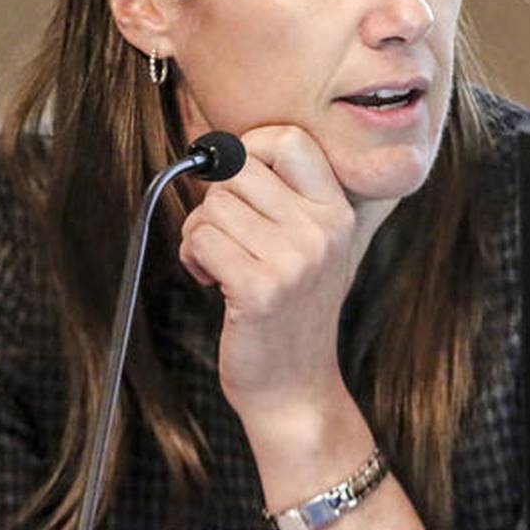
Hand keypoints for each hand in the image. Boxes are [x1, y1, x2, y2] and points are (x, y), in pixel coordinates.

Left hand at [177, 125, 361, 428]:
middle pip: (238, 168)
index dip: (249, 147)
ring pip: (212, 206)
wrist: (295, 389)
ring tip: (220, 265)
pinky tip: (213, 281)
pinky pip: (201, 240)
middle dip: (215, 198)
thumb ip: (282, 196)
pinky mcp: (259, 289)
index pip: (289, 140)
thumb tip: (217, 147)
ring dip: (200, 234)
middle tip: (224, 235)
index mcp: (337, 212)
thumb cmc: (289, 312)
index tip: (235, 181)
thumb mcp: (309, 246)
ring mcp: (294, 260)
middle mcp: (321, 231)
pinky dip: (193, 258)